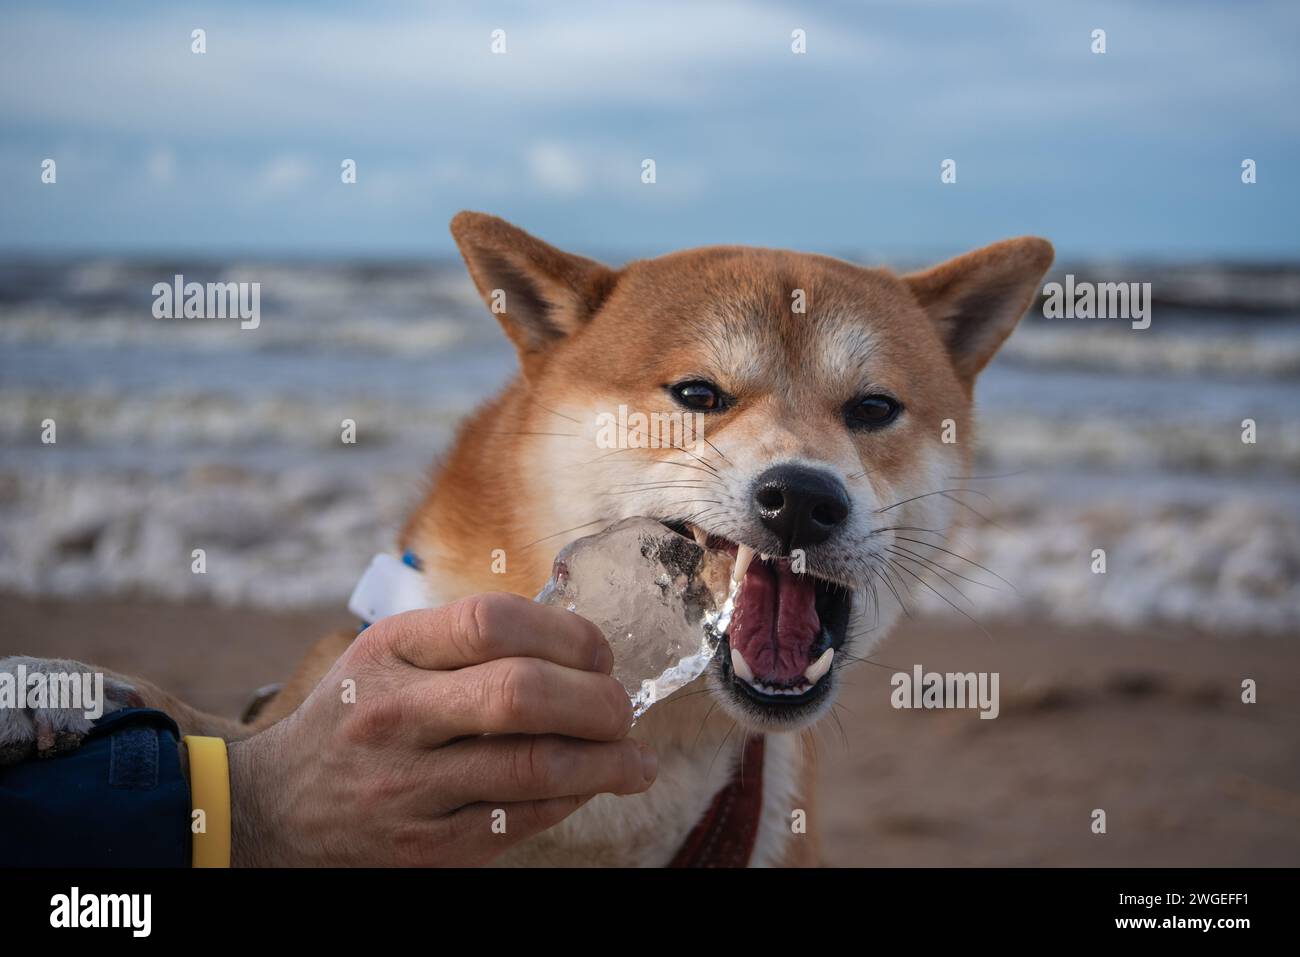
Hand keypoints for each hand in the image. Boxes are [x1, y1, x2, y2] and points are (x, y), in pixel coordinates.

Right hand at [225, 593, 653, 865]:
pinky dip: (571, 801)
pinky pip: (521, 820)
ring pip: (532, 768)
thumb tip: (581, 643)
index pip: (492, 622)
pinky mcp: (426, 846)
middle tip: (623, 708)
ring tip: (634, 759)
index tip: (600, 652)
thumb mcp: (388, 654)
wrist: (273, 808)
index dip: (566, 633)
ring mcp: (408, 785)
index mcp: (391, 651)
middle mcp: (396, 714)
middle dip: (595, 700)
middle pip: (520, 695)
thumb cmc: (356, 716)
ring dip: (604, 762)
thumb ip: (468, 640)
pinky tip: (591, 787)